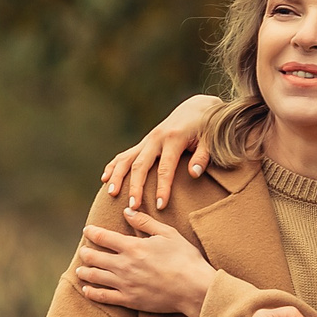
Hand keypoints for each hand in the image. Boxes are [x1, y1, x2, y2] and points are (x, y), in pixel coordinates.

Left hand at [75, 209, 217, 316]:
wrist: (194, 289)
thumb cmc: (185, 258)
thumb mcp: (167, 234)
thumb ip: (145, 222)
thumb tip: (127, 212)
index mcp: (132, 246)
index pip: (103, 237)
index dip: (92, 232)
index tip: (87, 230)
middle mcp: (124, 265)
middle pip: (95, 257)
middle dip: (86, 253)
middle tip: (83, 251)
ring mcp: (125, 284)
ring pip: (95, 277)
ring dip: (85, 271)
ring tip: (80, 269)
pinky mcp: (129, 300)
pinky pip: (104, 297)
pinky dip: (91, 292)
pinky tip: (86, 290)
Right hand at [100, 93, 220, 210]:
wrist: (196, 109)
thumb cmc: (207, 129)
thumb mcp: (211, 141)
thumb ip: (202, 157)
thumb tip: (194, 173)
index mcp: (173, 139)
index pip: (165, 168)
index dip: (162, 188)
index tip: (160, 206)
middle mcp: (156, 139)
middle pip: (141, 165)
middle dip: (135, 187)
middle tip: (132, 207)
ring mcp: (147, 141)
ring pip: (127, 159)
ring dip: (118, 176)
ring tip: (112, 194)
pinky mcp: (143, 143)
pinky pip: (124, 155)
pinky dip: (114, 166)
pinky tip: (105, 179)